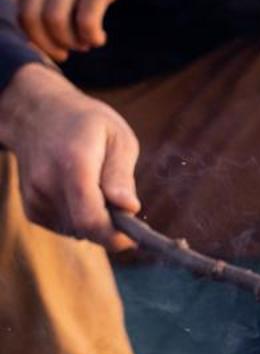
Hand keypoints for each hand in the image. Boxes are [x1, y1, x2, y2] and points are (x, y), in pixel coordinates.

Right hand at [0, 65, 140, 250]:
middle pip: (85, 229)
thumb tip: (129, 208)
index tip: (132, 237)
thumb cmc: (86, 124)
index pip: (90, 217)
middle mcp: (48, 183)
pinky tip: (77, 192)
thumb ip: (121, 175)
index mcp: (73, 163)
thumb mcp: (117, 137)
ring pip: (77, 231)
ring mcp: (35, 197)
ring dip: (95, 220)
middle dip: (109, 227)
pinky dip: (79, 218)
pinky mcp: (31, 209)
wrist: (37, 115)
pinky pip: (65, 227)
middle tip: (119, 204)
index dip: (114, 235)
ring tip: (95, 187)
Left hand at [3, 0, 190, 63]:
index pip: (11, 0)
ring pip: (56, 20)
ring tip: (83, 44)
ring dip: (69, 42)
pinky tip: (98, 38)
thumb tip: (23, 26)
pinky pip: (86, 20)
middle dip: (45, 43)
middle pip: (30, 14)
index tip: (42, 44)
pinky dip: (90, 37)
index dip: (23, 30)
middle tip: (62, 53)